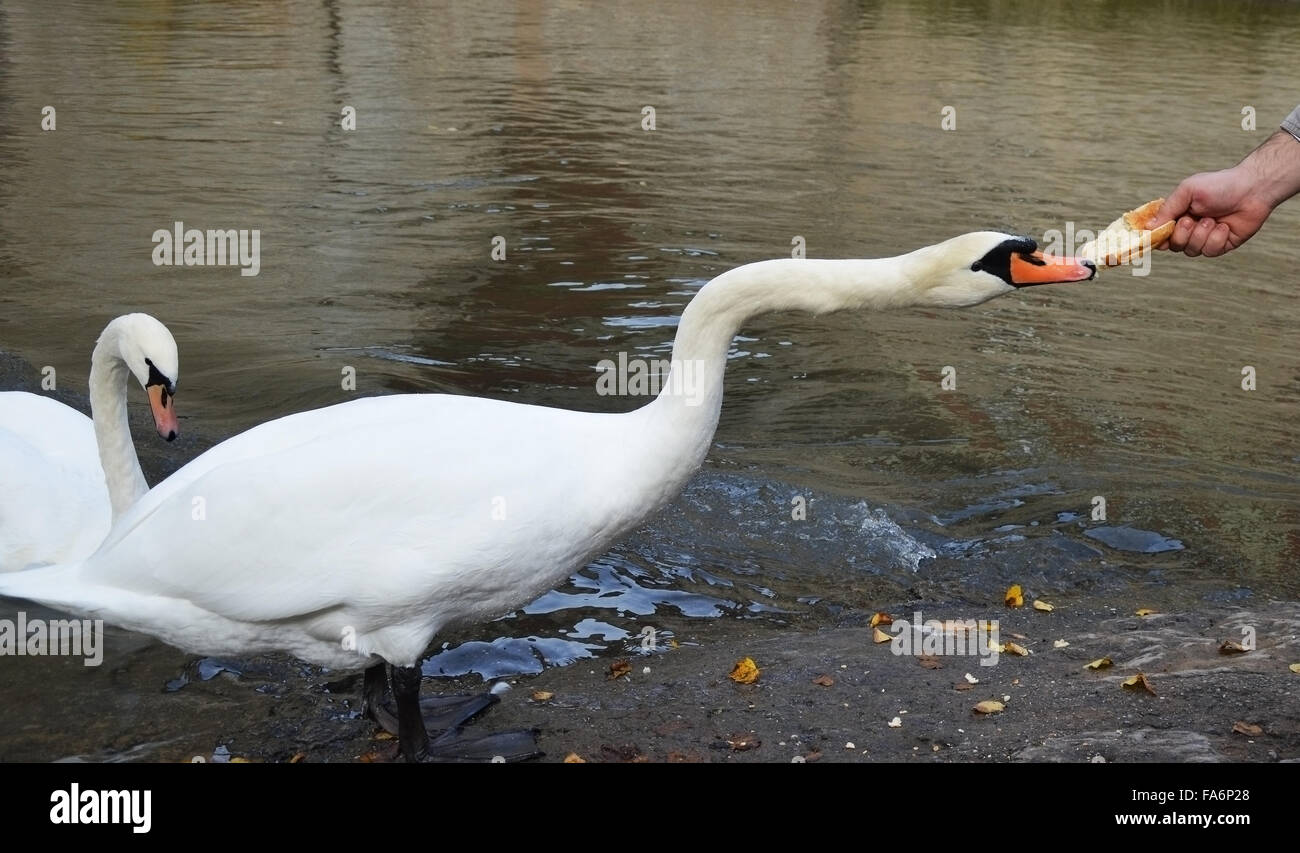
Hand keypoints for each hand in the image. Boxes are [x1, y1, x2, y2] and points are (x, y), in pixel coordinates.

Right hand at [1154, 167, 1272, 256]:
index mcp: (1178, 215)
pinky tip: (1224, 226)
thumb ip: (1167, 209)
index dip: (1155, 237)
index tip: (1155, 236)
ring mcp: (1205, 238)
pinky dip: (1216, 238)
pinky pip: (1210, 251)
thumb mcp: (1187, 191)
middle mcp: (1189, 228)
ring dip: (1200, 235)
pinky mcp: (1221, 245)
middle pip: (1173, 246)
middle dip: (1181, 235)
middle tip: (1190, 220)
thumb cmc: (1220, 185)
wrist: (1252, 190)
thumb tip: (1147, 228)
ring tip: (1212, 220)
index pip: (1159, 233)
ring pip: (1191, 251)